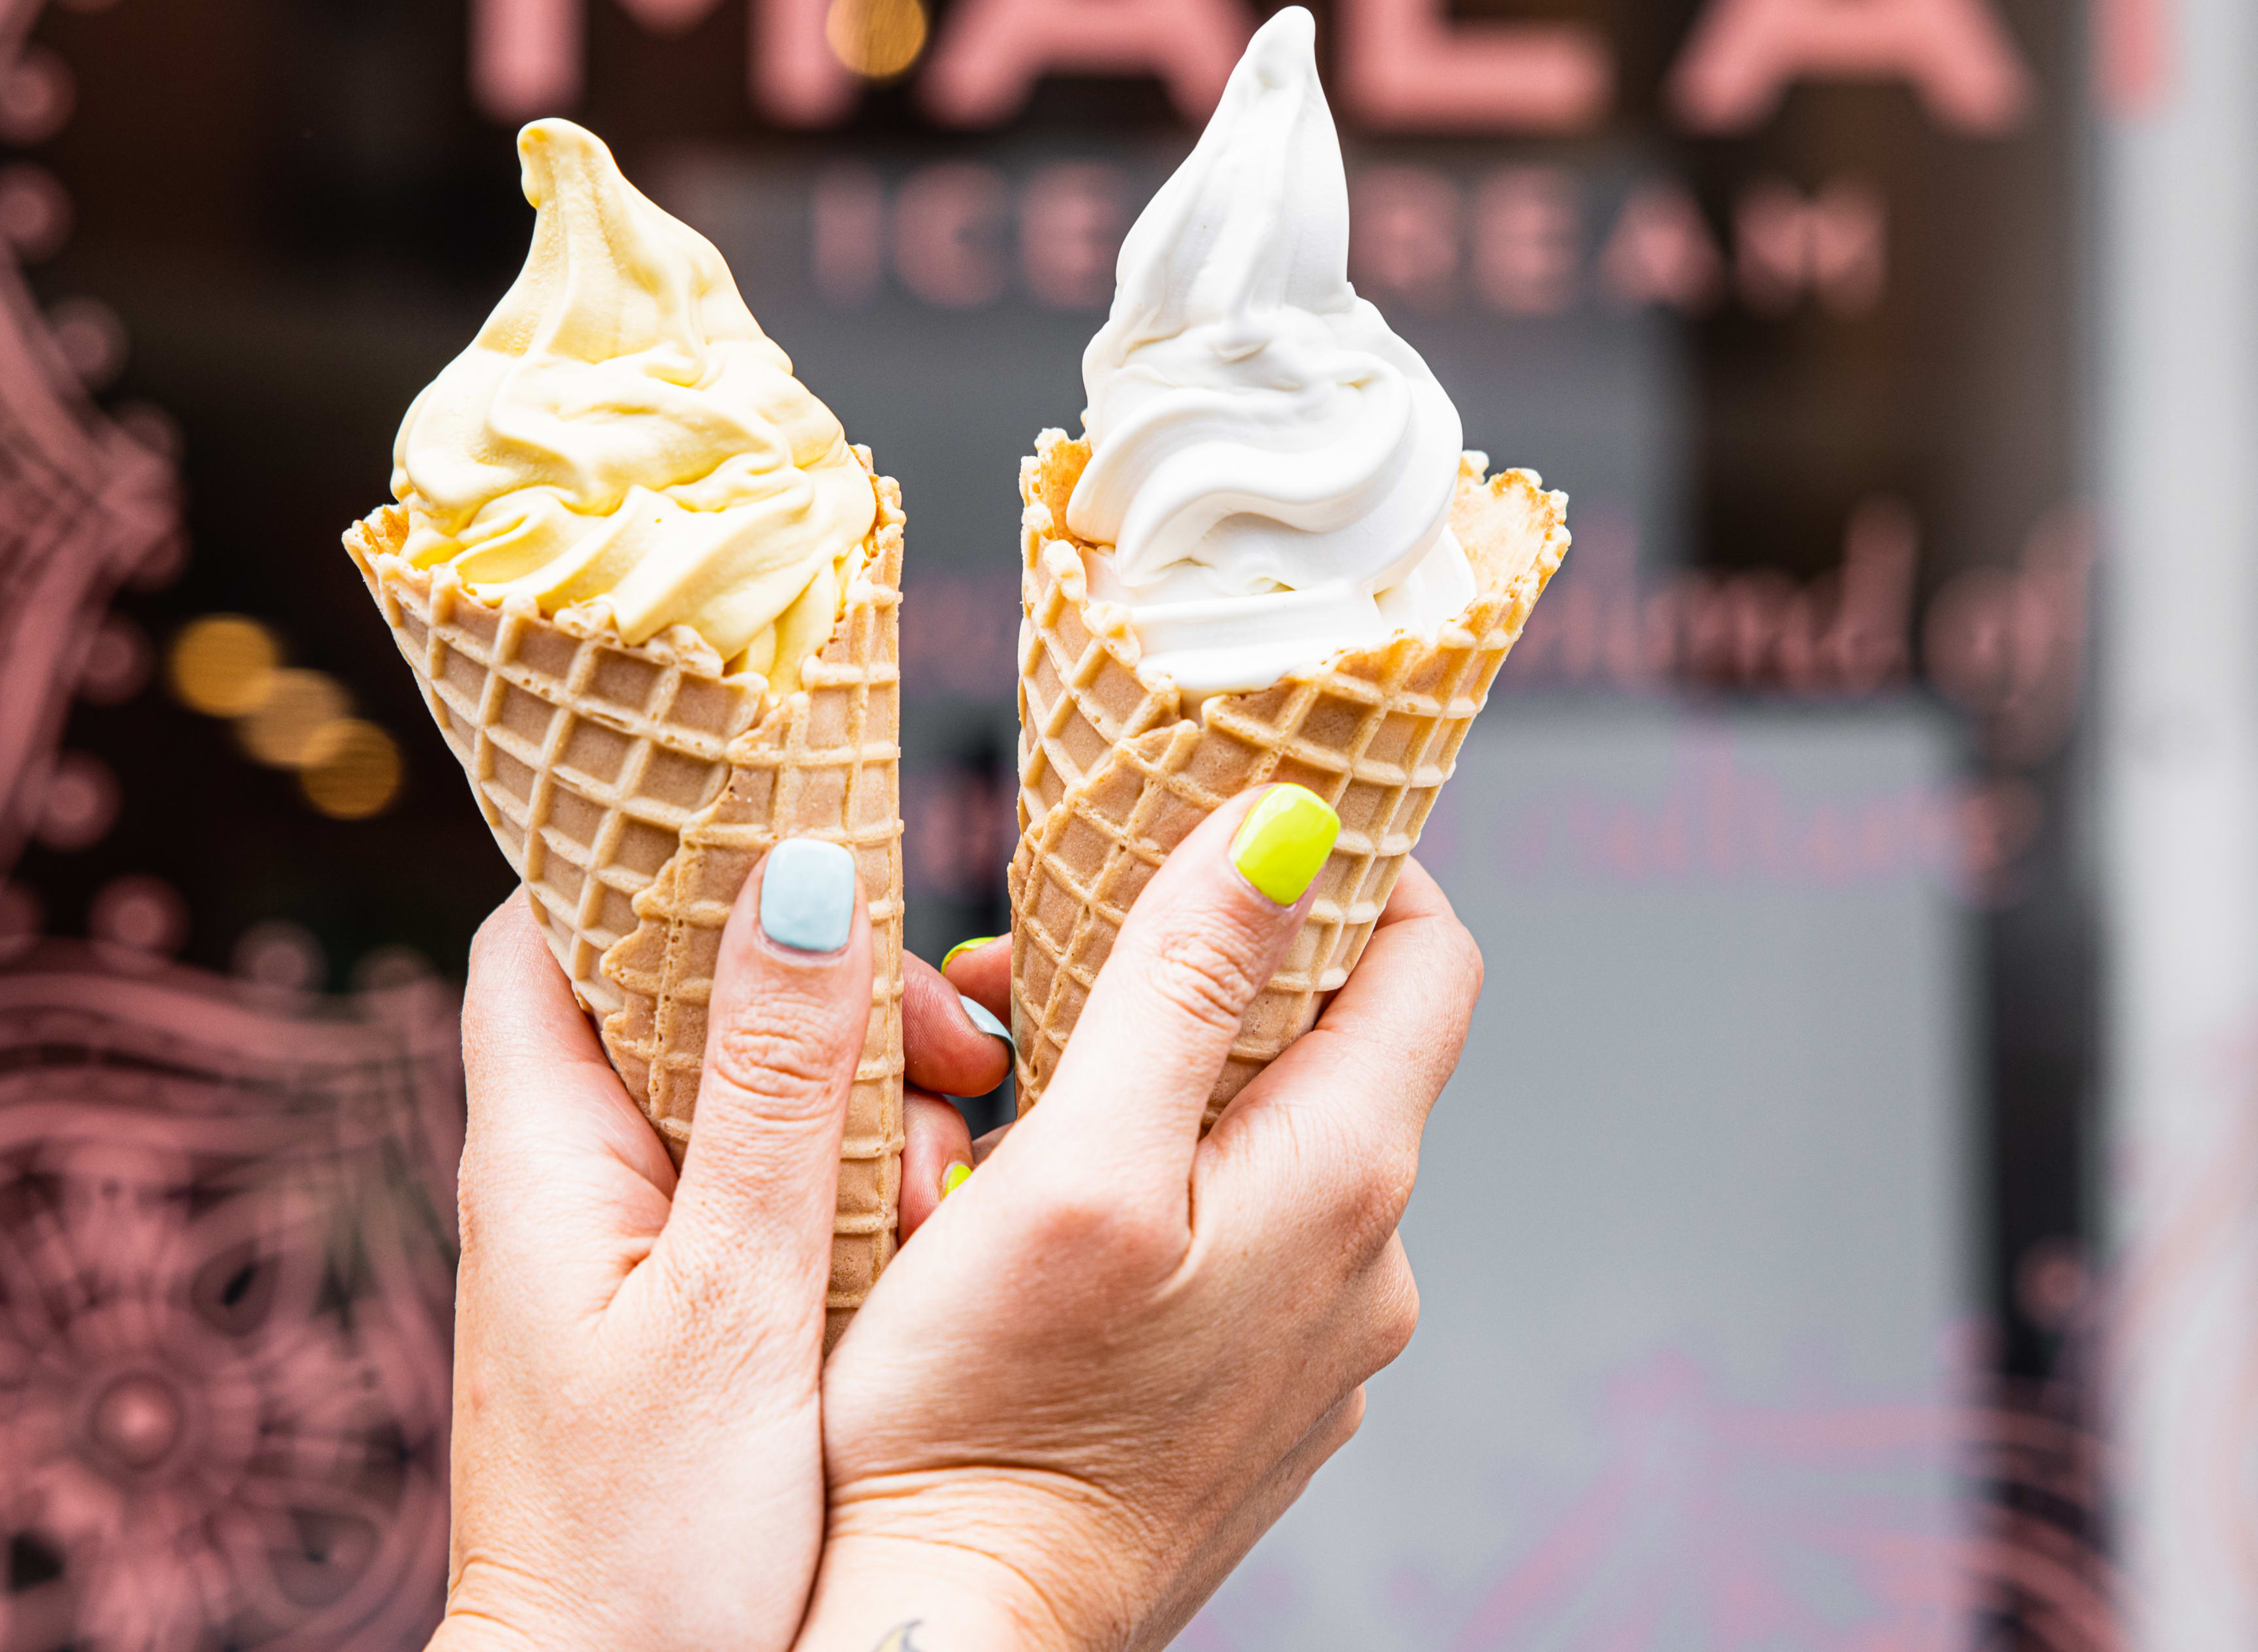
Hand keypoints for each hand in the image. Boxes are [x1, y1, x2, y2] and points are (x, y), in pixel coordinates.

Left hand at [428, 844, 1009, 1651]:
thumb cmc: (651, 1545)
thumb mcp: (736, 1296)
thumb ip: (775, 1090)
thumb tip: (803, 878)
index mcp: (542, 1149)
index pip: (550, 925)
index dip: (655, 860)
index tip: (807, 845)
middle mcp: (570, 1179)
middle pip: (679, 993)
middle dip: (824, 982)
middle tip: (956, 1042)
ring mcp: (630, 1246)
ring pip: (748, 1090)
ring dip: (864, 1091)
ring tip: (965, 1139)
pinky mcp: (686, 1311)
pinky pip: (775, 1185)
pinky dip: (862, 1175)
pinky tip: (939, 1215)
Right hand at [800, 789, 1482, 1651]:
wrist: (963, 1645)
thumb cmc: (989, 1411)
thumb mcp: (1082, 1158)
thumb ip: (1188, 979)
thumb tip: (1295, 823)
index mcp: (1343, 1176)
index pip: (1429, 954)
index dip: (1355, 864)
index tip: (1232, 829)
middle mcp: (1367, 1261)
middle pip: (1335, 1044)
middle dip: (1202, 975)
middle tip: (1040, 974)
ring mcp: (1320, 1344)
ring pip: (1272, 1142)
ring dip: (1165, 1085)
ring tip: (1013, 1103)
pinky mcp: (1261, 1398)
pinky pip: (1242, 1240)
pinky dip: (1166, 1187)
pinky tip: (1052, 1217)